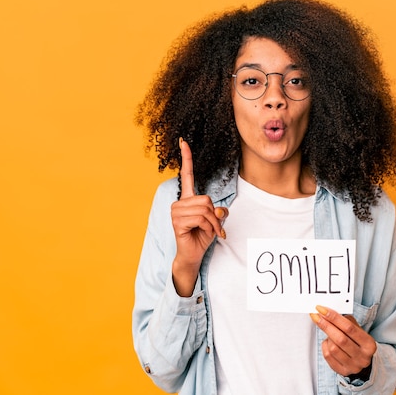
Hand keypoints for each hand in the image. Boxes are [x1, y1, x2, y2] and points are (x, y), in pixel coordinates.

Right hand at [170, 138, 227, 295]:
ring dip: (213, 223)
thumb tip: (218, 211)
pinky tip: (202, 233)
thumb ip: (219, 212)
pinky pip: (200, 219)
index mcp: (188, 198)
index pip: (187, 175)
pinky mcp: (177, 221)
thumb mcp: (216, 221)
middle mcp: (180, 202)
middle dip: (215, 215)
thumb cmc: (203, 236)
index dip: (186, 158)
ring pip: (205, 209)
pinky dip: (208, 228)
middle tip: (214, 227)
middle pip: (206, 199)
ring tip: (209, 231)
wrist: (193, 254)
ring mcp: (176, 212)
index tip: (183, 141)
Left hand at [310, 305, 375, 376]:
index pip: (349, 328)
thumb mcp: (358, 330)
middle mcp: (362, 357)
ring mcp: (353, 366)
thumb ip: (347, 321)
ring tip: (329, 333)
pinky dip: (325, 346)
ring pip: (332, 348)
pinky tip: (328, 342)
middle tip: (316, 316)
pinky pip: (328, 356)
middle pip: (340, 339)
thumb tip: (329, 312)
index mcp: (369, 344)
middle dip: (326, 325)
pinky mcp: (343, 371)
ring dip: (327, 338)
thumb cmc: (357, 342)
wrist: (361, 361)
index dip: (334, 317)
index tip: (321, 309)